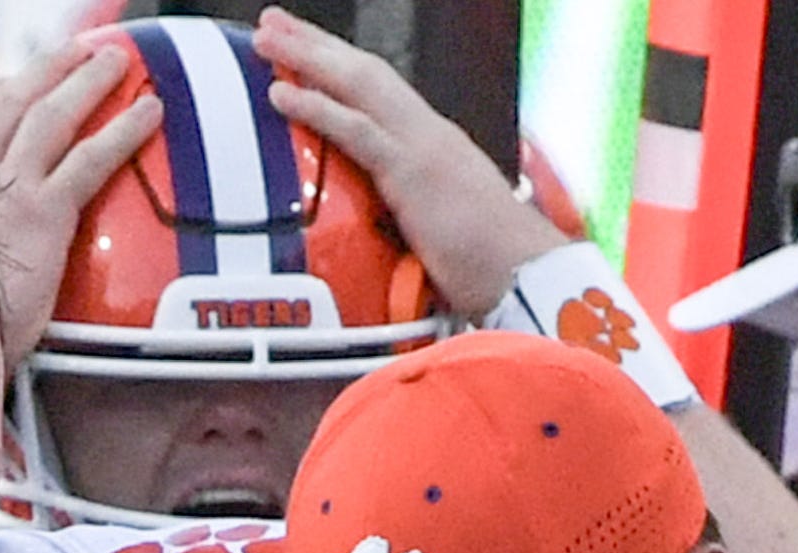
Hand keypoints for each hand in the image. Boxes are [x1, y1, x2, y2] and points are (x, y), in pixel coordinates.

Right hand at [0, 38, 159, 376]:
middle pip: (11, 101)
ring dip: (87, 81)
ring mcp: (8, 190)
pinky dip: (124, 130)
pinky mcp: (43, 214)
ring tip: (118, 61)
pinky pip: (90, 160)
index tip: (16, 78)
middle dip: (47, 70)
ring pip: (51, 117)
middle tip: (80, 51)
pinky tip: (152, 112)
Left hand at [253, 5, 564, 318]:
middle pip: (365, 73)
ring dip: (308, 58)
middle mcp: (430, 135)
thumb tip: (389, 233)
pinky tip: (282, 92)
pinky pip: (357, 130)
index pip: (381, 94)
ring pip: (358, 85)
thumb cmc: (494, 269)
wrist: (530, 281)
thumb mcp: (444, 234)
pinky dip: (316, 107)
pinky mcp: (415, 174)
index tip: (305, 50)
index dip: (341, 68)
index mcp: (436, 148)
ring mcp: (423, 149)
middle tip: (272, 22)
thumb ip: (413, 220)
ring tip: (267, 37)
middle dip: (317, 44)